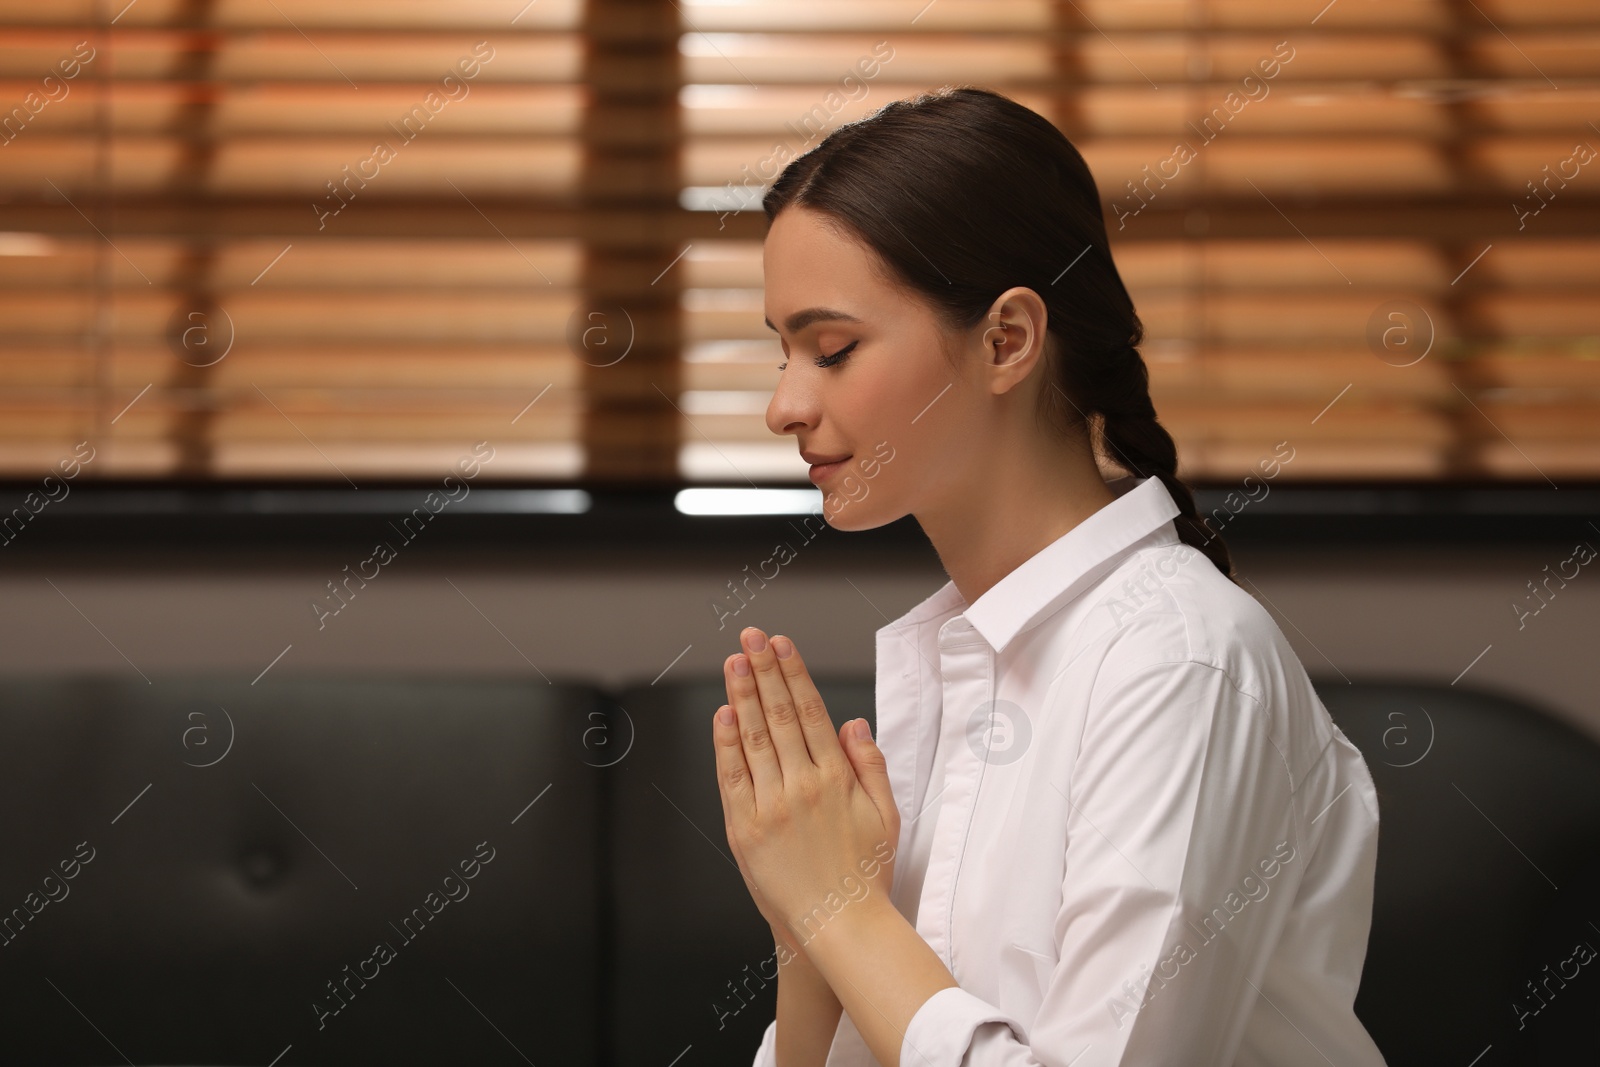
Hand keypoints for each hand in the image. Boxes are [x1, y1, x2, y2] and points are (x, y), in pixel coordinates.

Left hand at [713, 626, 900, 950]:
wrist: (839, 925)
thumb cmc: (866, 873)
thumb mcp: (886, 815)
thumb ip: (869, 765)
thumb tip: (852, 723)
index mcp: (836, 778)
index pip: (811, 711)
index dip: (793, 672)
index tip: (780, 644)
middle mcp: (801, 786)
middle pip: (779, 714)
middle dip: (763, 670)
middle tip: (750, 636)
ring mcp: (770, 806)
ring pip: (754, 737)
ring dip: (743, 695)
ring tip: (734, 661)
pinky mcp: (745, 829)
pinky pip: (732, 777)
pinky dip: (726, 742)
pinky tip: (724, 714)